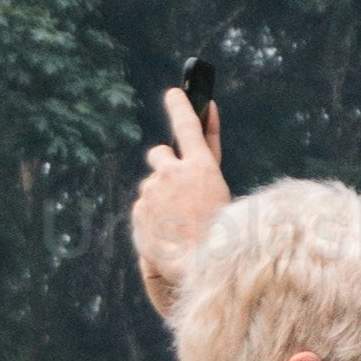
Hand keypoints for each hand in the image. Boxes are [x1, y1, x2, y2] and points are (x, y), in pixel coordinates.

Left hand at [133, 87, 229, 320]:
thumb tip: (192, 140)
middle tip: (175, 186)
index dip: (181, 105)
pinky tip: (165, 232)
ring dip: (160, 195)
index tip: (173, 92)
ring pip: (152, 185)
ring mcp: (153, 191)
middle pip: (159, 154)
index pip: (187, 123)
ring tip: (175, 221)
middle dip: (164, 165)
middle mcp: (172, 172)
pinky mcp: (139, 210)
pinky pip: (143, 207)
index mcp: (200, 166)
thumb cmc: (220, 234)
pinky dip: (151, 216)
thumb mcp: (221, 193)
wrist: (199, 267)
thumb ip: (205, 164)